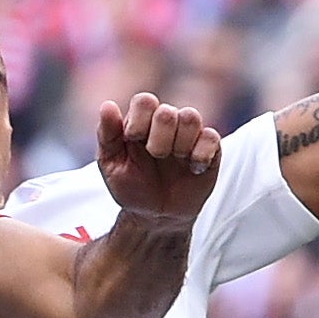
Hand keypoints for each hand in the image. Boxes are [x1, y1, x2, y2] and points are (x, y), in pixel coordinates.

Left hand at [95, 91, 220, 221]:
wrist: (156, 216)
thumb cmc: (132, 188)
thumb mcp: (112, 166)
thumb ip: (107, 135)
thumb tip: (108, 105)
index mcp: (141, 121)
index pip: (144, 101)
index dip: (139, 120)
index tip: (133, 140)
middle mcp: (166, 123)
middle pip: (167, 111)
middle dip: (159, 139)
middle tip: (156, 156)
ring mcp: (189, 134)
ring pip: (191, 117)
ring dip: (180, 143)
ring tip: (176, 160)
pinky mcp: (210, 148)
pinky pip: (211, 137)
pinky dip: (200, 155)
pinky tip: (193, 169)